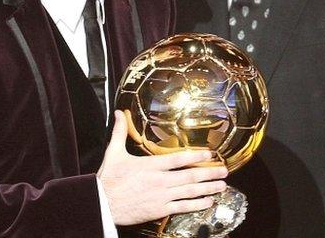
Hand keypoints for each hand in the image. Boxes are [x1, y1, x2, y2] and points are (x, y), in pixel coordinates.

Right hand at [98, 111, 227, 225]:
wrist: (100, 205)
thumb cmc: (107, 180)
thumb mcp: (113, 153)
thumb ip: (120, 132)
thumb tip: (119, 113)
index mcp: (150, 166)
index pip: (177, 159)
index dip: (196, 156)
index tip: (210, 154)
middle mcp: (159, 181)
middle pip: (189, 176)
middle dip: (209, 173)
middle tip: (224, 171)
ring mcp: (160, 197)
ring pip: (189, 192)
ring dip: (208, 188)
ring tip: (222, 185)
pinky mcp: (158, 210)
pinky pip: (181, 207)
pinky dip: (196, 205)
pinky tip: (208, 202)